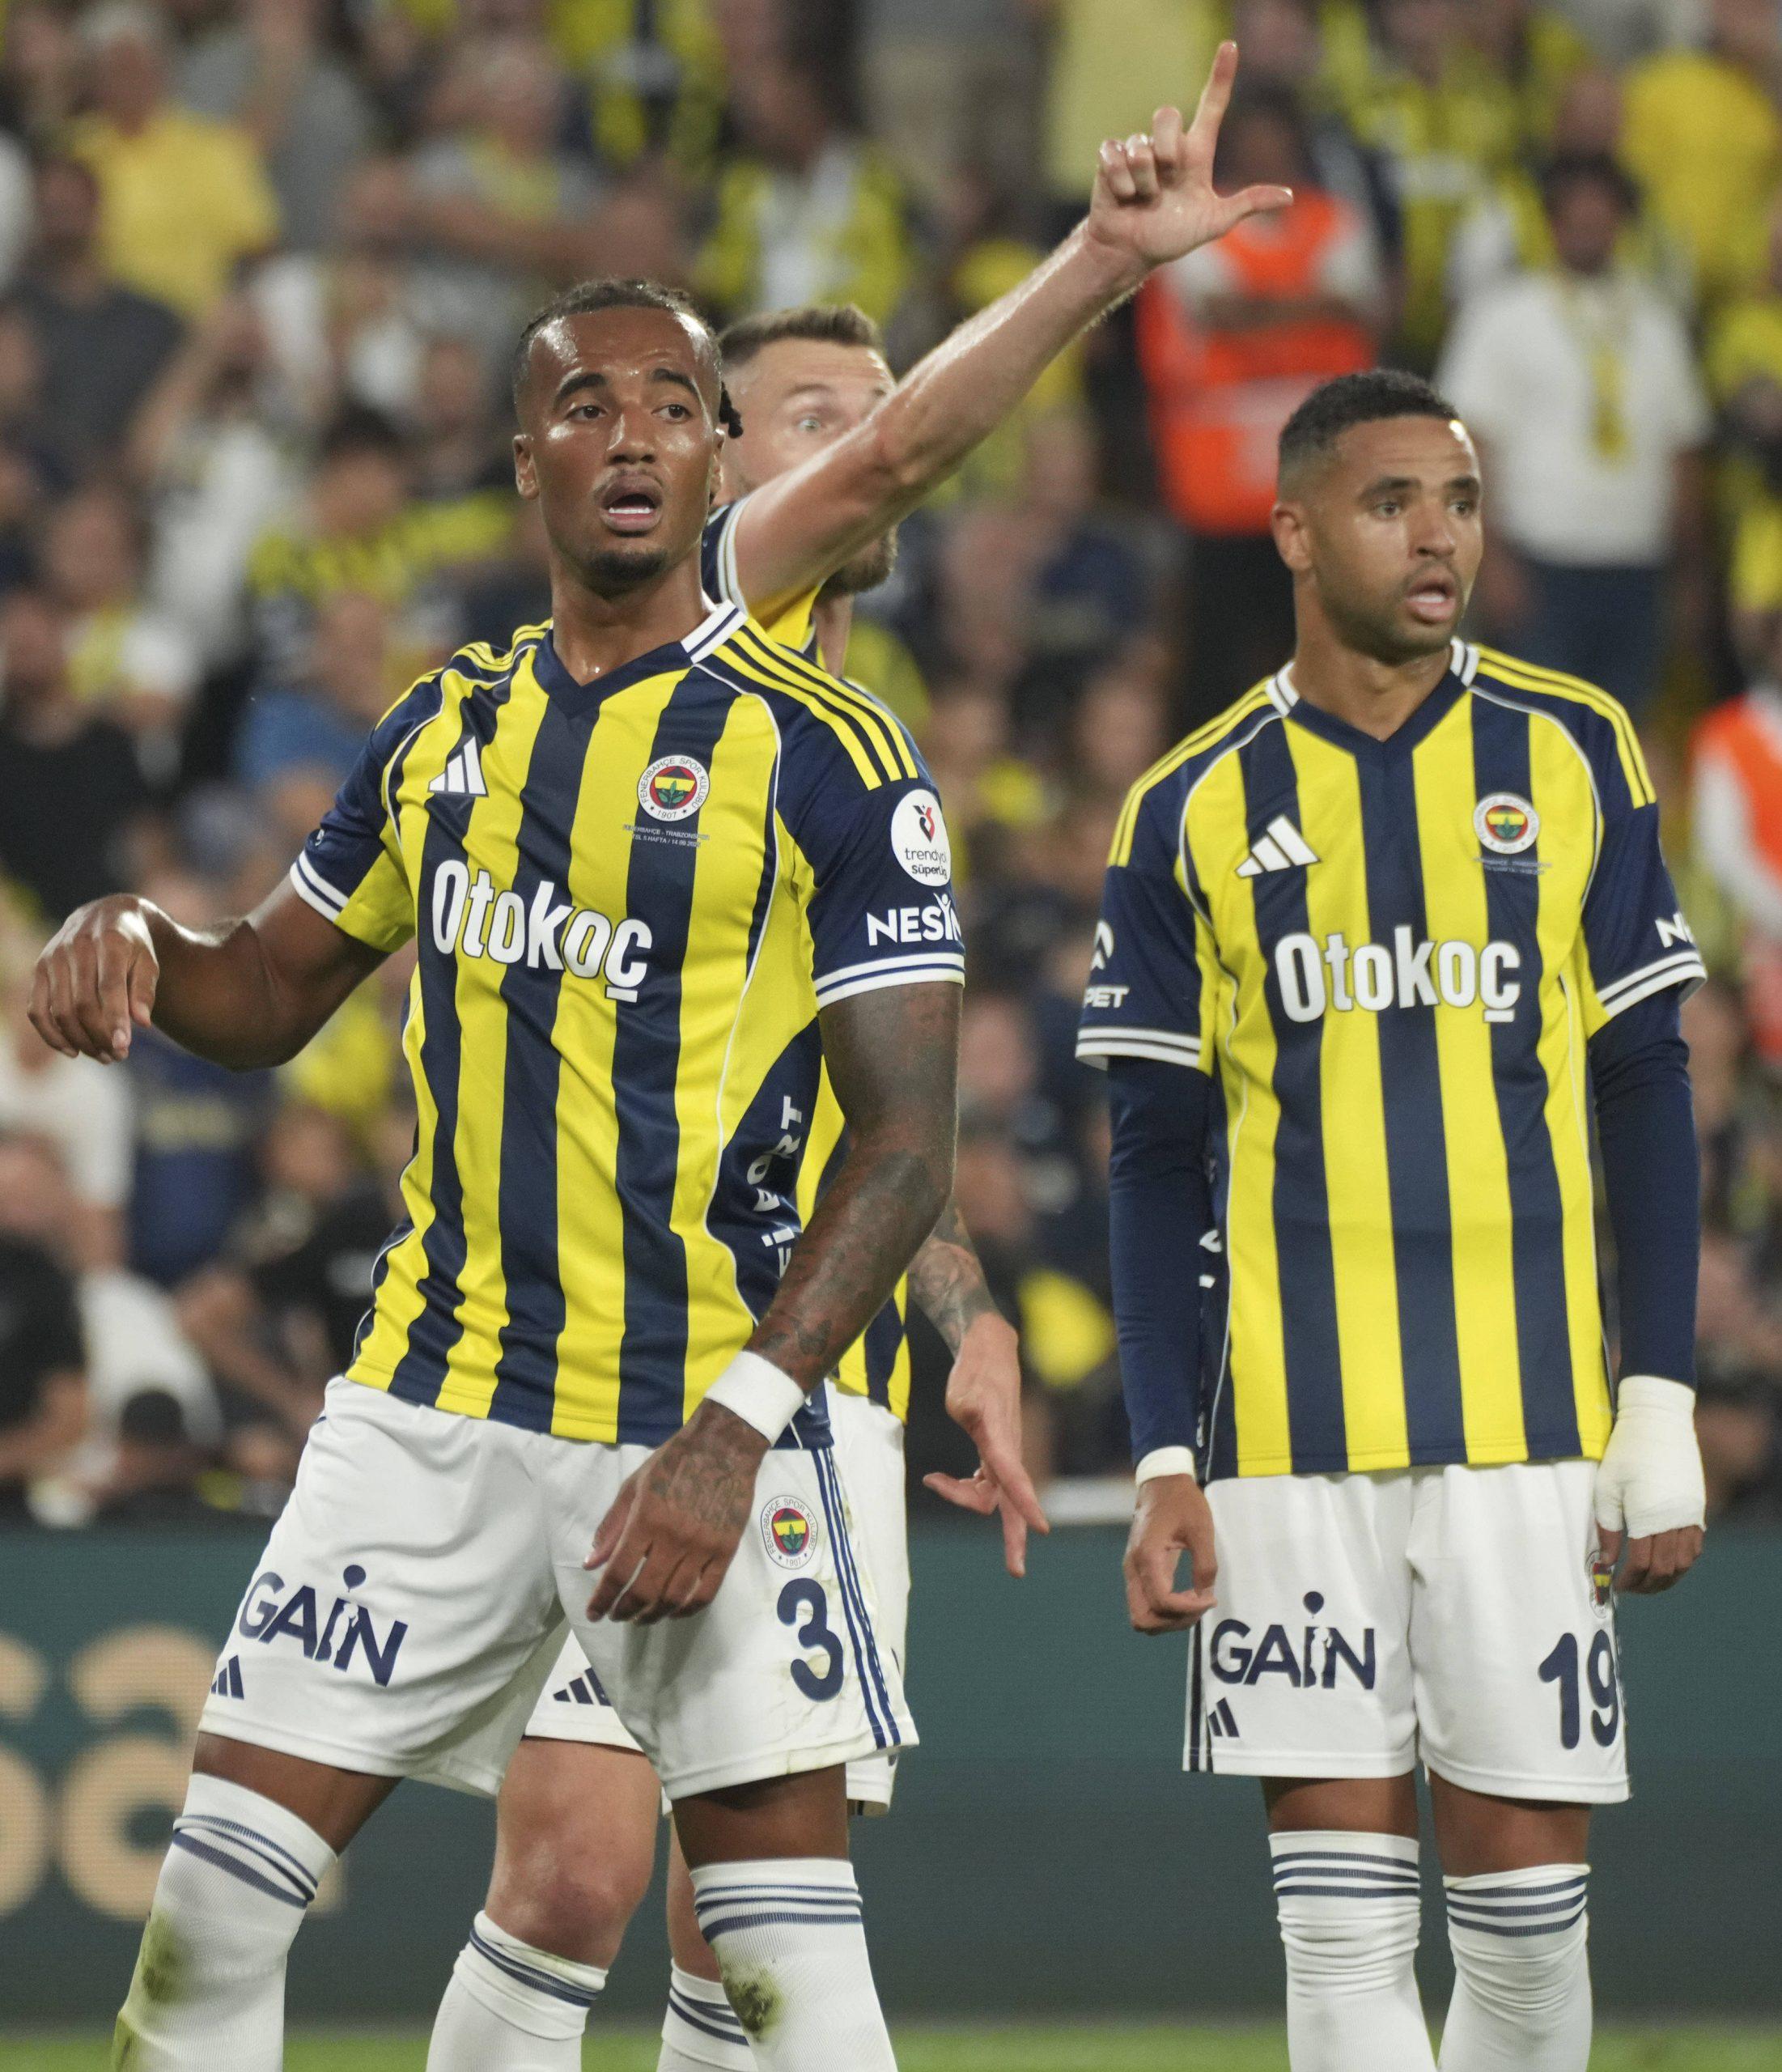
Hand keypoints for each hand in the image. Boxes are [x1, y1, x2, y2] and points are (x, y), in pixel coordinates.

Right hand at [30, 896, 159, 1063]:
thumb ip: (145, 990)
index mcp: (110, 941)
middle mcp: (77, 947)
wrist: (106, 916)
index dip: (115, 1019)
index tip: (123, 1046)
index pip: (109, 986)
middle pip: (83, 1004)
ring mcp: (53, 957)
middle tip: (119, 1056)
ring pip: (60, 1011)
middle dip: (100, 1036)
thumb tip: (142, 1023)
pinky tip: (72, 1051)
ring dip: (80, 1040)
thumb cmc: (133, 946)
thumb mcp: (148, 962)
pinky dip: (51, 1035)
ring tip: (104, 1057)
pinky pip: (37, 1010)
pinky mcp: (39, 969)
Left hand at [584, 1399, 768, 1623]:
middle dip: (625, 1611)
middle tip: (616, 1615)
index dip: (602, 1599)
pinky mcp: (726, 1550)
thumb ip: (611, 1526)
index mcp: (646, 1519)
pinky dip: (687, 1610)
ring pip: (674, 1597)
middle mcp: (674, 1537)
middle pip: (645, 1591)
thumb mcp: (633, 1487)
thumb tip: (590, 1564)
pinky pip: (706, 1592)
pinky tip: (674, 1611)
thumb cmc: (672, 1462)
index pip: (618, 1572)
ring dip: (653, 1614)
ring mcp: (702, 1546)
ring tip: (641, 1617)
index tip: (593, 1613)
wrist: (723, 1446)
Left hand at [922, 1312, 1050, 1576]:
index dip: (1026, 1503)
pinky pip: (985, 1482)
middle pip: (1012, 1503)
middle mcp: (1007, 1452)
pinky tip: (942, 1480)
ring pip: (991, 1494)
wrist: (990, 1353)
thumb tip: (973, 1416)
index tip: (1040, 1528)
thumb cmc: (975, 1374)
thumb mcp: (964, 1393)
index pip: (1015, 1478)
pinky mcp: (995, 1452)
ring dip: (963, 1497)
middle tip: (1015, 1571)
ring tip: (934, 1480)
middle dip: (1015, 1537)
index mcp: (1001, 1441)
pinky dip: (964, 1487)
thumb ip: (970, 1412)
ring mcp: (1003, 1454)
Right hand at [1082, 43, 1292, 284]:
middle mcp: (1168, 146)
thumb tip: (1289, 197)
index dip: (1221, 76)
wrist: (1130, 252)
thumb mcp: (1213, 223)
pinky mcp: (1110, 158)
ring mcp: (1137, 150)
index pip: (1212, 107)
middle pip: (1166, 115)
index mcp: (1195, 154)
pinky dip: (1120, 182)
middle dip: (1166, 148)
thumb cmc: (1171, 237)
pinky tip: (1122, 196)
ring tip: (1142, 199)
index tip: (1230, 46)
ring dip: (1143, 181)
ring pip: (1140, 146)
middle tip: (1166, 179)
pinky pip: (1114, 154)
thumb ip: (1247, 205)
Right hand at [1124, 1474, 1217, 1632]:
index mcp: (1148, 1557)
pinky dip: (1164, 1610)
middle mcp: (1134, 1568)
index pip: (1162, 1602)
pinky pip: (1145, 1603)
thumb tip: (1205, 1594)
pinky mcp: (1137, 1571)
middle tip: (1199, 1606)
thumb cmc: (1182, 1502)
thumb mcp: (1201, 1528)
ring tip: (1194, 1603)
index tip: (1210, 1597)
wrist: (1160, 1483)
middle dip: (1174, 1621)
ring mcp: (1132, 1571)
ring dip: (1169, 1619)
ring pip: (1142, 1616)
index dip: (1188, 1609)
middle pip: (1143, 1619)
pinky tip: (1185, 1596)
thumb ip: (1205, 1564)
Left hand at [1594, 1376, 1705, 1595]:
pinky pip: (1695, 1546)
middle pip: (1666, 1569)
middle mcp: (1674, 1520)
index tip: (1615, 1584)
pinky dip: (1683, 1561)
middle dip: (1647, 1585)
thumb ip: (1606, 1528)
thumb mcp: (1606, 1488)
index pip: (1642, 1564)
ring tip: (1648, 1581)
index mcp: (1648, 1516)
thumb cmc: (1625, 1452)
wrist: (1660, 1422)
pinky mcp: (1697, 1508)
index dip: (1628, 1580)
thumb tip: (1605, 1561)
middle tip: (1630, 1588)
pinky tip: (1666, 1562)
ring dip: (1667, 1577)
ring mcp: (1690, 1515)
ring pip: (1685, 1562)